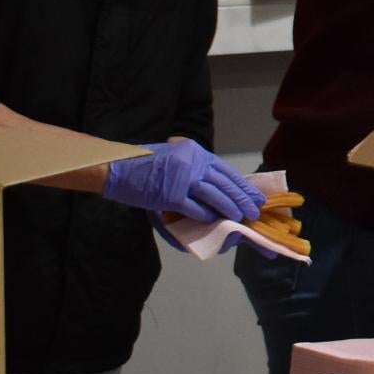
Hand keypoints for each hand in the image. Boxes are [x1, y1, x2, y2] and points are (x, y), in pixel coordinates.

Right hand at [102, 139, 263, 222]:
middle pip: (224, 183)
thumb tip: (218, 185)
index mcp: (195, 151)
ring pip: (214, 195)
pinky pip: (195, 209)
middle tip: (255, 212)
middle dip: (242, 199)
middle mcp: (192, 162)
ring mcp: (182, 178)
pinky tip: (216, 222)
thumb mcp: (174, 156)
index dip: (243, 185)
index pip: (225, 170)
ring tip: (242, 219)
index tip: (256, 196)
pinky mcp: (171, 196)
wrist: (117, 167)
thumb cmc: (144, 164)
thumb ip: (194, 166)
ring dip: (230, 209)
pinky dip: (207, 216)